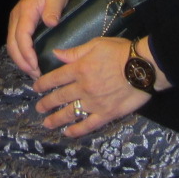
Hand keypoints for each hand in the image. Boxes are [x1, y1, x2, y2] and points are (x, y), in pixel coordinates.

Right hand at [6, 0, 71, 78]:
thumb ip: (53, 9)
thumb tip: (50, 23)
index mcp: (25, 11)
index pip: (21, 36)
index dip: (26, 53)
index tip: (35, 66)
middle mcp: (16, 16)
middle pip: (12, 44)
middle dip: (22, 62)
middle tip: (36, 76)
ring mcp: (15, 20)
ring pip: (11, 45)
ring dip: (20, 61)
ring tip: (34, 73)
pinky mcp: (18, 23)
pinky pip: (15, 42)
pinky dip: (20, 55)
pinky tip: (30, 63)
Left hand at [33, 37, 149, 136]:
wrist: (143, 68)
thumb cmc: (121, 51)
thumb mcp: (96, 44)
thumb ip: (75, 52)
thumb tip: (56, 53)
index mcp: (79, 69)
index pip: (55, 78)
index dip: (43, 83)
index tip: (35, 88)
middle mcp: (83, 87)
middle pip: (60, 97)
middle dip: (46, 103)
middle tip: (38, 108)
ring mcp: (94, 103)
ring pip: (70, 113)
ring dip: (56, 119)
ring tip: (47, 123)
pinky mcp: (106, 114)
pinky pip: (88, 125)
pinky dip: (77, 130)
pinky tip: (68, 133)